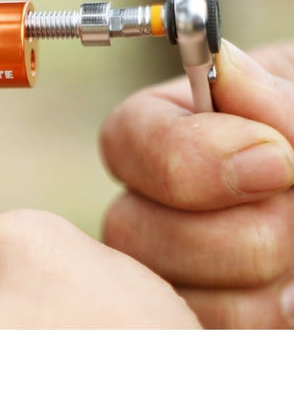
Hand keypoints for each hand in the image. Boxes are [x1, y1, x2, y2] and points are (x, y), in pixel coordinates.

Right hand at [100, 39, 293, 327]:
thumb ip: (280, 97)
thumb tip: (223, 71)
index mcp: (186, 131)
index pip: (128, 136)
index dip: (184, 153)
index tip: (278, 163)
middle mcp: (166, 203)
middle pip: (129, 223)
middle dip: (232, 232)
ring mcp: (181, 269)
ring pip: (167, 290)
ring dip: (257, 283)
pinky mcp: (207, 320)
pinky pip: (203, 334)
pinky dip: (262, 323)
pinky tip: (292, 302)